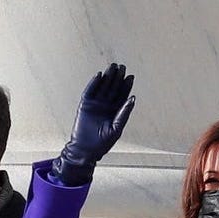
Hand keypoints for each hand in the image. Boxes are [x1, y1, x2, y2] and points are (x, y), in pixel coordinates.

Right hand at [53, 63, 136, 185]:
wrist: (85, 150)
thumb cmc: (103, 143)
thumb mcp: (117, 128)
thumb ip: (124, 113)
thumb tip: (133, 98)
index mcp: (115, 111)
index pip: (122, 95)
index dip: (126, 85)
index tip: (131, 76)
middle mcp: (106, 106)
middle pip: (113, 88)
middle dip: (117, 78)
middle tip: (122, 67)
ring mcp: (95, 104)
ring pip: (102, 87)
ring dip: (107, 77)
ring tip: (112, 67)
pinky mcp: (85, 105)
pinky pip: (90, 91)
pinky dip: (94, 83)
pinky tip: (99, 75)